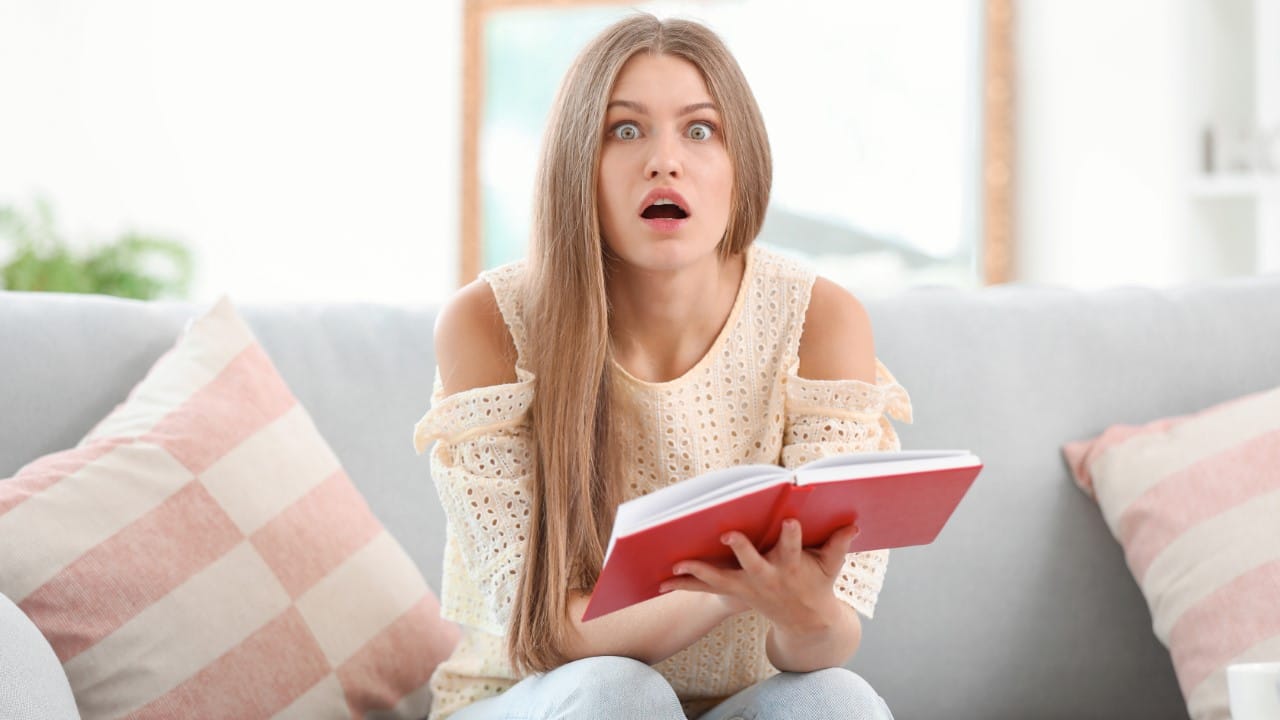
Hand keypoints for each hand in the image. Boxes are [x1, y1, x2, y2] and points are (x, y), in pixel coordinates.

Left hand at [657, 519, 858, 631]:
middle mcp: (767, 578)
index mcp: (790, 566)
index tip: (789, 519)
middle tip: (728, 536)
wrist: (807, 623)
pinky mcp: (734, 593)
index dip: (790, 535)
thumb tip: (855, 523)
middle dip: (741, 550)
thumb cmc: (818, 583)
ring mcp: (748, 588)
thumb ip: (839, 543)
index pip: (791, 548)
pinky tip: (660, 583)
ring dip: (696, 573)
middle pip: (751, 564)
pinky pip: (704, 589)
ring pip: (719, 580)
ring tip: (674, 567)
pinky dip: (684, 586)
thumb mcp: (832, 566)